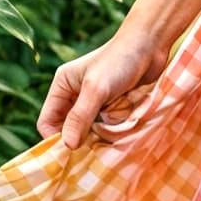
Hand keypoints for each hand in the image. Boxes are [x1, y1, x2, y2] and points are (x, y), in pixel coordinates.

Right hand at [36, 28, 171, 148]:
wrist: (152, 46)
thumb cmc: (120, 60)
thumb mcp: (96, 89)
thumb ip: (80, 116)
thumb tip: (67, 146)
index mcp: (63, 86)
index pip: (47, 121)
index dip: (55, 138)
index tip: (70, 152)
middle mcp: (76, 95)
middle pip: (67, 129)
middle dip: (77, 141)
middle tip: (88, 154)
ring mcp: (95, 102)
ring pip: (88, 132)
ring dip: (96, 139)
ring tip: (105, 143)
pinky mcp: (112, 106)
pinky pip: (105, 128)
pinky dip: (110, 133)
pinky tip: (119, 134)